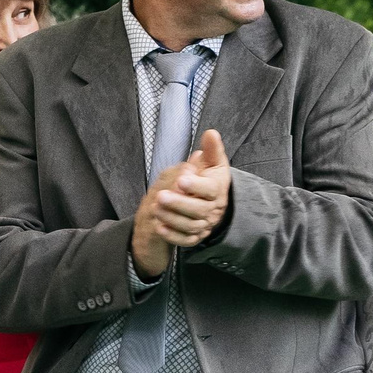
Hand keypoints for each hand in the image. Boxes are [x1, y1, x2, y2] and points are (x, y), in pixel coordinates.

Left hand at [132, 128, 231, 278]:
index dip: (196, 186)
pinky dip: (173, 236)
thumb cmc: (210, 177)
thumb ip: (211, 149)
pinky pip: (186, 240)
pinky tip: (159, 227)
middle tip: (160, 196)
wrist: (215, 201)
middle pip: (198, 210)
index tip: (181, 179)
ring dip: (172, 218)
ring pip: (190, 225)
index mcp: (218, 189)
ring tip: (155, 207)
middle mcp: (213, 209)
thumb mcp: (213, 161)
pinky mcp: (197, 236)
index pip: (210, 189)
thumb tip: (211, 133)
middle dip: (179, 203)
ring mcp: (205, 224)